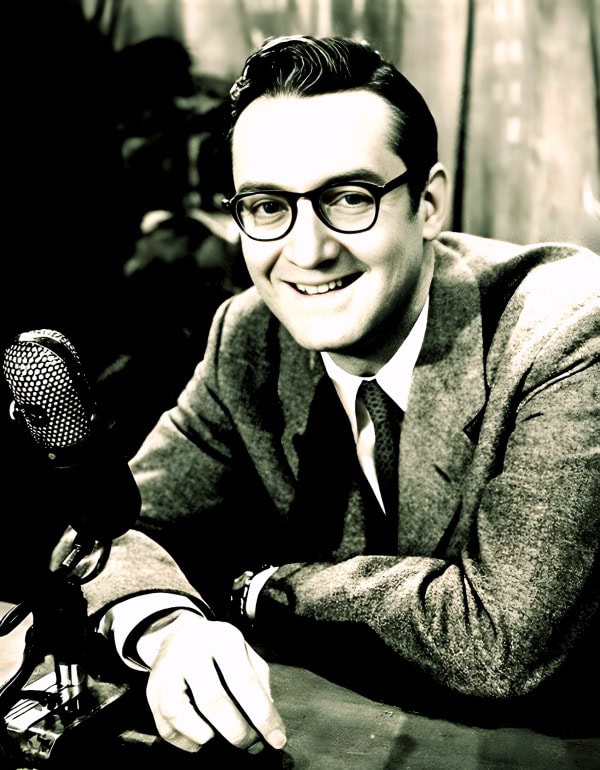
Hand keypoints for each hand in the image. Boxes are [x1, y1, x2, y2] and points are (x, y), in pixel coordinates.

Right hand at [136, 610, 286, 753]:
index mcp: (223, 639)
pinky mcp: (151, 689)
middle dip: (236, 732)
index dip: (262, 716)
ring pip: (179, 713)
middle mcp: (192, 651)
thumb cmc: (220, 649)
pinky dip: (184, 741)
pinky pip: (164, 725)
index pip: (244, 682)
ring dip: (204, 736)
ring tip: (220, 738)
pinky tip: (200, 739)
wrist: (179, 633)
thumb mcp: (246, 653)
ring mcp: (167, 669)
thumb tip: (268, 723)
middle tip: (250, 745)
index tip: (277, 740)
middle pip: (213, 702)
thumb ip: (260, 683)